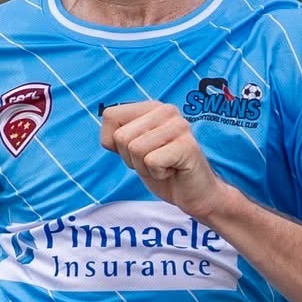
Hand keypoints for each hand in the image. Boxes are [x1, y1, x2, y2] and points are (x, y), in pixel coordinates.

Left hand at [100, 102, 226, 220]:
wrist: (195, 194)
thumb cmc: (163, 171)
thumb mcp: (134, 150)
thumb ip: (120, 134)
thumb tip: (105, 129)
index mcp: (151, 107)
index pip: (110, 116)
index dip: (114, 143)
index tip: (137, 152)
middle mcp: (166, 110)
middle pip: (121, 136)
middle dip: (131, 158)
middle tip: (153, 162)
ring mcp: (179, 126)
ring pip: (135, 149)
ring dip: (145, 167)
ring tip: (163, 166)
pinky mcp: (186, 146)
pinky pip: (151, 162)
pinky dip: (158, 174)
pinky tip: (172, 171)